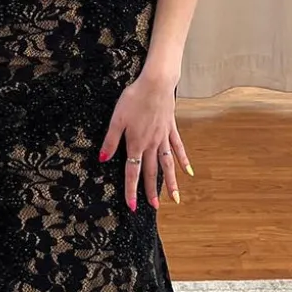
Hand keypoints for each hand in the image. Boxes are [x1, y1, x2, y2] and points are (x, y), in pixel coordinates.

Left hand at [98, 69, 192, 210]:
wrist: (155, 83)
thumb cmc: (133, 98)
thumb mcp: (116, 119)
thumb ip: (110, 141)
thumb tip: (103, 159)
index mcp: (136, 143)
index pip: (132, 172)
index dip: (131, 190)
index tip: (132, 206)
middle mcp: (151, 144)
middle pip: (151, 172)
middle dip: (151, 191)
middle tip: (153, 207)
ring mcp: (163, 137)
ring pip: (167, 164)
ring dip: (171, 182)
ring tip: (175, 198)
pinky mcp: (171, 129)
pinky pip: (178, 148)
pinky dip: (183, 160)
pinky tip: (189, 172)